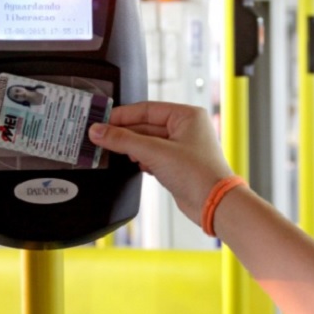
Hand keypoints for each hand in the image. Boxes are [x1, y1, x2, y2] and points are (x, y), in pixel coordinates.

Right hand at [88, 101, 232, 224]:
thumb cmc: (198, 174)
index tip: (101, 121)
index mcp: (187, 115)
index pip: (147, 109)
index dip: (122, 115)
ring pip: (147, 142)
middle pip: (146, 126)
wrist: (214, 205)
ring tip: (111, 151)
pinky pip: (153, 155)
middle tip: (99, 137)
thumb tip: (99, 131)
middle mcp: (186, 128)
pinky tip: (134, 163)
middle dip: (124, 133)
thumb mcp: (156, 153)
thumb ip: (125, 140)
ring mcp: (182, 147)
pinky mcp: (177, 164)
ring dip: (131, 148)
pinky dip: (141, 159)